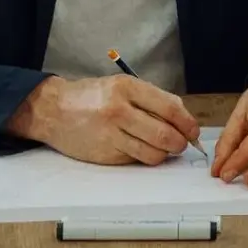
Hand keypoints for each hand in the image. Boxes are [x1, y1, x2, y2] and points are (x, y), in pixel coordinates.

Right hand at [5, 75, 200, 164]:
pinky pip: (136, 160)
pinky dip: (143, 157)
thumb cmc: (92, 96)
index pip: (170, 108)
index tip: (193, 131)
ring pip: (153, 153)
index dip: (188, 123)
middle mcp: (119, 110)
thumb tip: (183, 119)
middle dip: (180, 143)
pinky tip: (137, 148)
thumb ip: (153, 99)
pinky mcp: (105, 154)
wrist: (53, 110)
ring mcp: (111, 134)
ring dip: (164, 154)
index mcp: (127, 88)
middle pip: (165, 135)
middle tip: (181, 144)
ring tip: (162, 148)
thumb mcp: (123, 86)